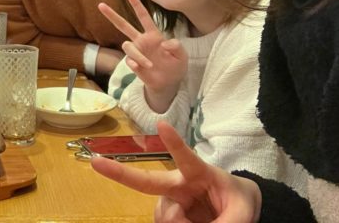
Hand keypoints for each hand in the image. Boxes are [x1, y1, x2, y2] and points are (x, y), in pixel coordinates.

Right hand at [91, 122, 260, 222]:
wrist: (237, 209)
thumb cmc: (238, 200)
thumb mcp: (243, 211)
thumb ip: (226, 221)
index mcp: (198, 173)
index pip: (186, 157)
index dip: (174, 142)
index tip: (161, 125)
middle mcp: (178, 184)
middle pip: (147, 180)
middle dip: (119, 172)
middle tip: (95, 162)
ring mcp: (169, 201)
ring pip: (164, 217)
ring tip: (202, 221)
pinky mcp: (167, 216)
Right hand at [99, 0, 187, 111]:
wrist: (170, 83)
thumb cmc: (176, 65)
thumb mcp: (182, 55)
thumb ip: (177, 47)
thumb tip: (165, 43)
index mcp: (153, 35)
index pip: (144, 17)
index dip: (137, 5)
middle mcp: (142, 41)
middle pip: (123, 25)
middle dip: (112, 15)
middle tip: (101, 5)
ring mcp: (136, 52)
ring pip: (127, 46)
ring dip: (138, 55)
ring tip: (149, 65)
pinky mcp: (134, 64)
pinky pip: (129, 61)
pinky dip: (134, 63)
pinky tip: (140, 67)